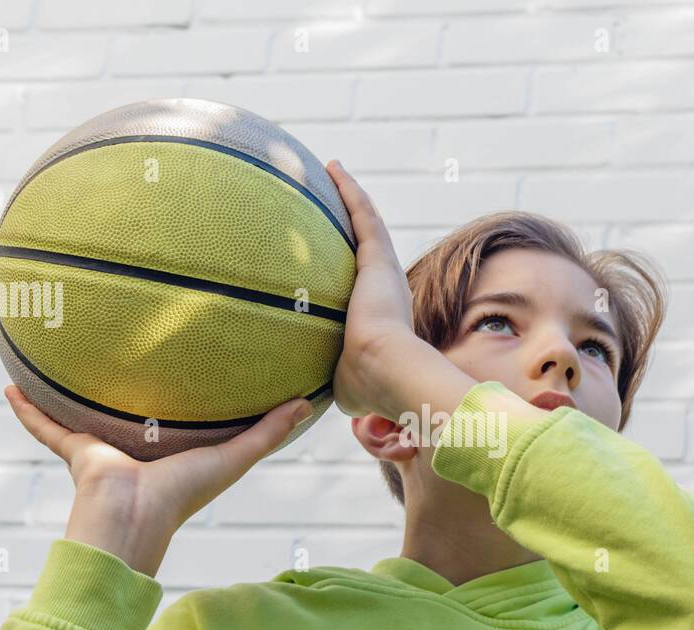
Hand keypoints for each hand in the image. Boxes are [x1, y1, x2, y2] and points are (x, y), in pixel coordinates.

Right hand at [4, 384, 312, 575]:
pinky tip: (11, 386)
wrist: (133, 519)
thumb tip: (306, 403)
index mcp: (172, 450)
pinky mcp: (77, 450)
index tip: (187, 371)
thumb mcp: (233, 458)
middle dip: (126, 388)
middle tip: (122, 352)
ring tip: (59, 360)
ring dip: (69, 394)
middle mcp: (136, 447)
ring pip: (82, 415)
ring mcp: (102, 449)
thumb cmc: (184, 495)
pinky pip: (46, 427)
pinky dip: (28, 410)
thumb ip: (267, 433)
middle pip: (129, 411)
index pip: (180, 418)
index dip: (186, 401)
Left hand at [325, 159, 419, 417]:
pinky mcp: (379, 258)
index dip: (354, 269)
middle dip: (354, 224)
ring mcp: (385, 271)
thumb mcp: (341, 381)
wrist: (383, 369)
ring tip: (334, 172)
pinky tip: (333, 168)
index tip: (338, 258)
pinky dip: (350, 190)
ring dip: (352, 197)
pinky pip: (363, 214)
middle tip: (339, 201)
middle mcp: (387, 288)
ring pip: (368, 224)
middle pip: (369, 247)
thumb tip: (306, 397)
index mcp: (380, 316)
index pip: (365, 285)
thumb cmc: (363, 384)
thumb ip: (328, 378)